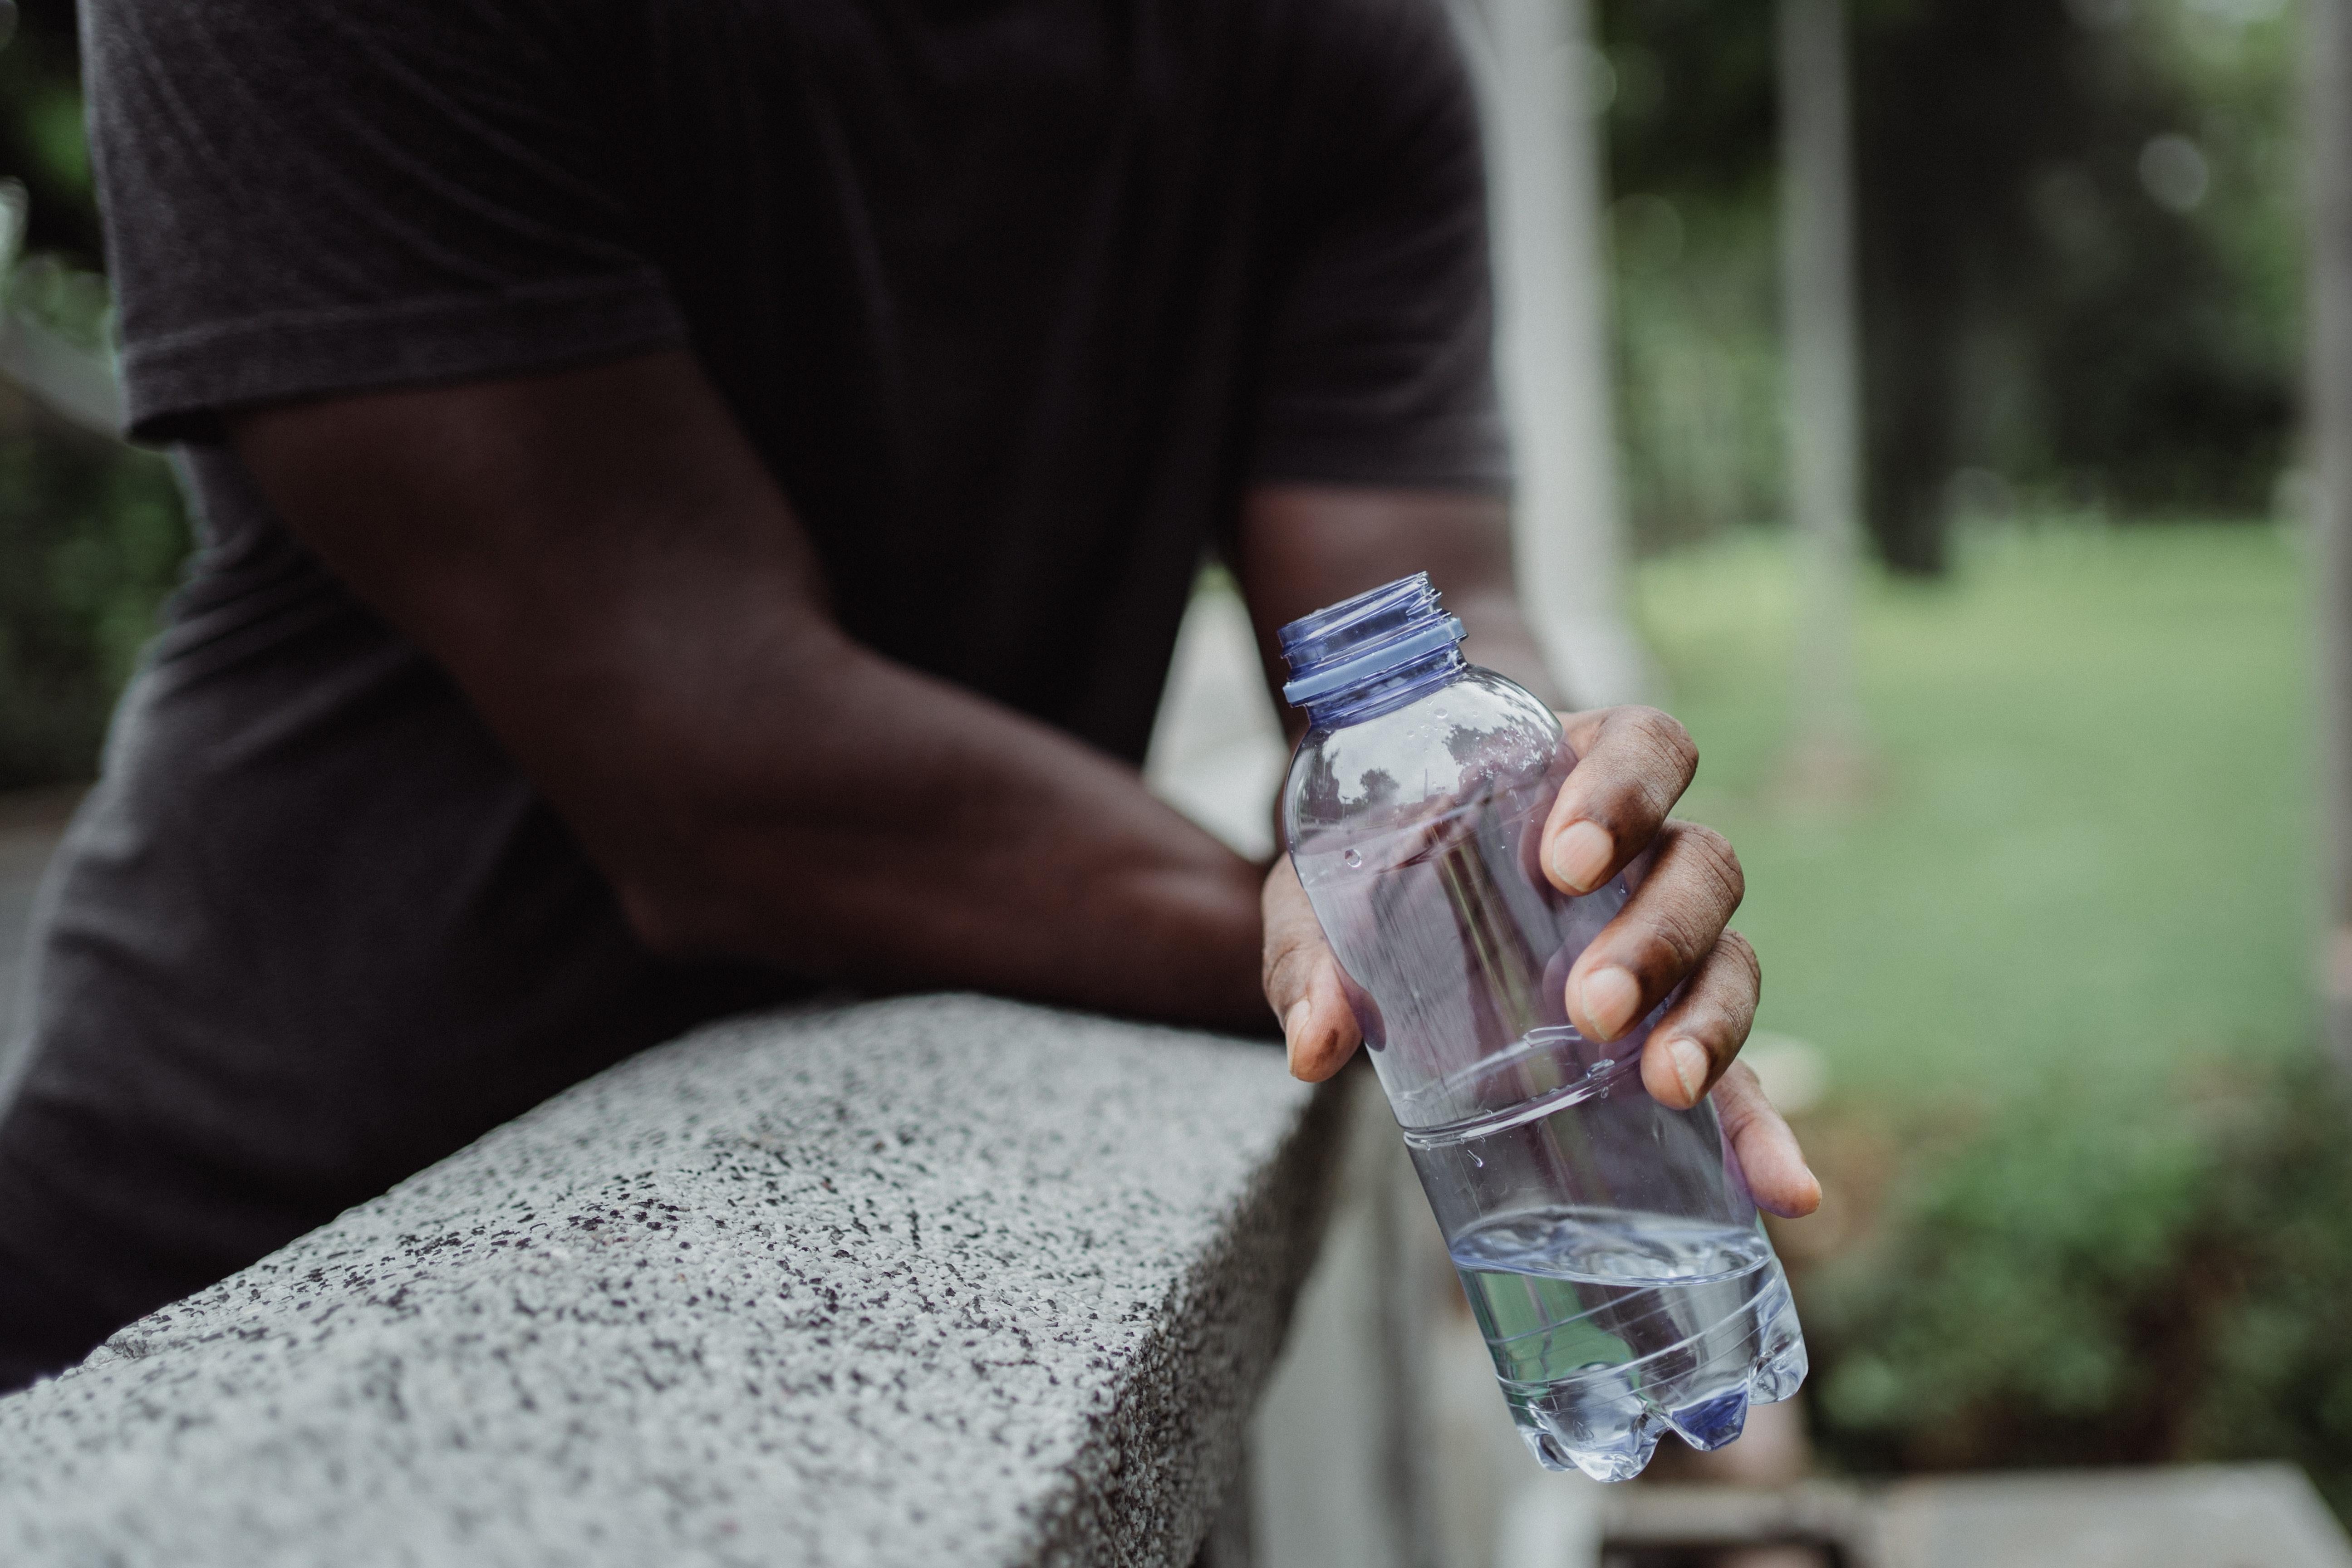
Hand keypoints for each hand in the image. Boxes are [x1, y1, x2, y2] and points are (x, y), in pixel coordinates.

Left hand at [1259, 705, 1820, 1218]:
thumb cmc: (1369, 868)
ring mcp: (1669, 945)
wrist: (1389, 911)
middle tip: (1590, 1001)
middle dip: (1656, 934)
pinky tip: (1785, 1191)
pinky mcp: (1670, 1034)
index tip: (1566, 860)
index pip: (1644, 747)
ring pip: (1731, 959)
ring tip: (1665, 1084)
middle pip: (1700, 867)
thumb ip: (1313, 951)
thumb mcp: (1323, 893)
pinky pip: (1741, 1079)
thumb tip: (1316, 1042)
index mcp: (1575, 773)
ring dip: (1708, 1022)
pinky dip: (1764, 1135)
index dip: (1625, 792)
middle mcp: (1645, 853)